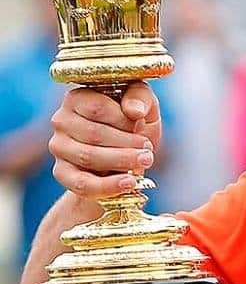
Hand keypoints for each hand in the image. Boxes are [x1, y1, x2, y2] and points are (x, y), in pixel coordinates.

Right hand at [49, 82, 160, 198]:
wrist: (128, 157)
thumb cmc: (135, 124)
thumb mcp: (144, 105)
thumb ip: (140, 98)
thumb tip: (134, 111)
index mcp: (78, 98)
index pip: (97, 108)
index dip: (123, 120)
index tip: (142, 127)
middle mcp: (61, 121)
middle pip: (94, 134)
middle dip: (127, 144)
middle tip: (148, 151)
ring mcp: (59, 147)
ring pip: (89, 157)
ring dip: (122, 161)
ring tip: (144, 162)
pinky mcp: (62, 173)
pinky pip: (82, 183)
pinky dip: (108, 185)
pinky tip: (129, 183)